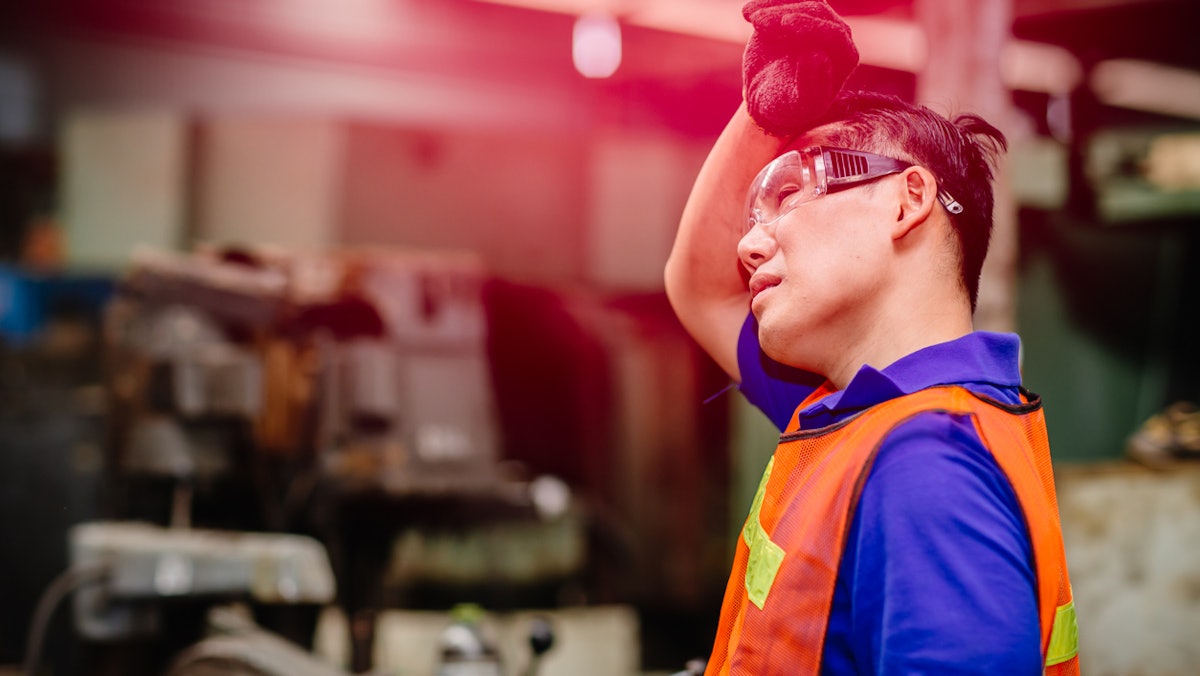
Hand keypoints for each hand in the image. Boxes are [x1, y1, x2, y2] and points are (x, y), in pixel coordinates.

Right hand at [741, 0, 858, 136]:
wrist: (766, 98)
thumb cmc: (787, 105)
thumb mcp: (799, 105)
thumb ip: (812, 85)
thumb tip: (817, 56)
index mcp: (845, 57)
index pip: (835, 35)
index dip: (812, 27)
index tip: (785, 23)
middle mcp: (836, 34)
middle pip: (816, 12)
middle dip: (785, 15)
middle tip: (759, 24)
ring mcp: (816, 20)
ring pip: (799, 1)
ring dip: (773, 8)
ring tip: (752, 20)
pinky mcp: (797, 12)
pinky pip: (784, 0)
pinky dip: (766, 3)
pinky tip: (746, 14)